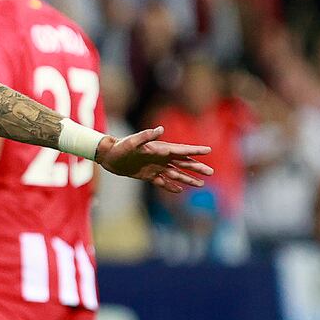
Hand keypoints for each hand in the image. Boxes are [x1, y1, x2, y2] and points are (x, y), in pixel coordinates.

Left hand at [96, 126, 213, 193]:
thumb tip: (160, 129)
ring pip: (175, 174)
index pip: (181, 150)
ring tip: (201, 184)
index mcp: (159, 149)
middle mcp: (160, 158)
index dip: (195, 150)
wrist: (108, 155)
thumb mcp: (132, 141)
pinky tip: (180, 190)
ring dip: (188, 179)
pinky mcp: (147, 175)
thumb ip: (146, 136)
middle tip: (211, 172)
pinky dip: (171, 186)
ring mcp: (155, 167)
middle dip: (196, 168)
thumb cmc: (119, 146)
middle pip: (183, 163)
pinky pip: (162, 182)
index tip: (209, 150)